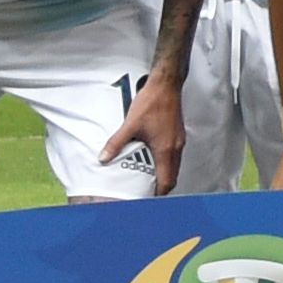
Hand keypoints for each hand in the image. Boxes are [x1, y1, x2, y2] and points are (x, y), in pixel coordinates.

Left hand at [99, 71, 182, 195]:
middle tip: (146, 191)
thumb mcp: (130, 124)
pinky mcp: (178, 134)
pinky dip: (166, 163)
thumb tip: (103, 157)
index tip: (148, 198)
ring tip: (148, 178)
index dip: (158, 193)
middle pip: (172, 176)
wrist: (166, 85)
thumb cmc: (152, 102)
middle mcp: (176, 148)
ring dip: (164, 174)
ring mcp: (179, 141)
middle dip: (161, 186)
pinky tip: (153, 158)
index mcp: (165, 150)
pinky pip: (175, 156)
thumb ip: (116, 143)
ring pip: (174, 166)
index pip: (166, 181)